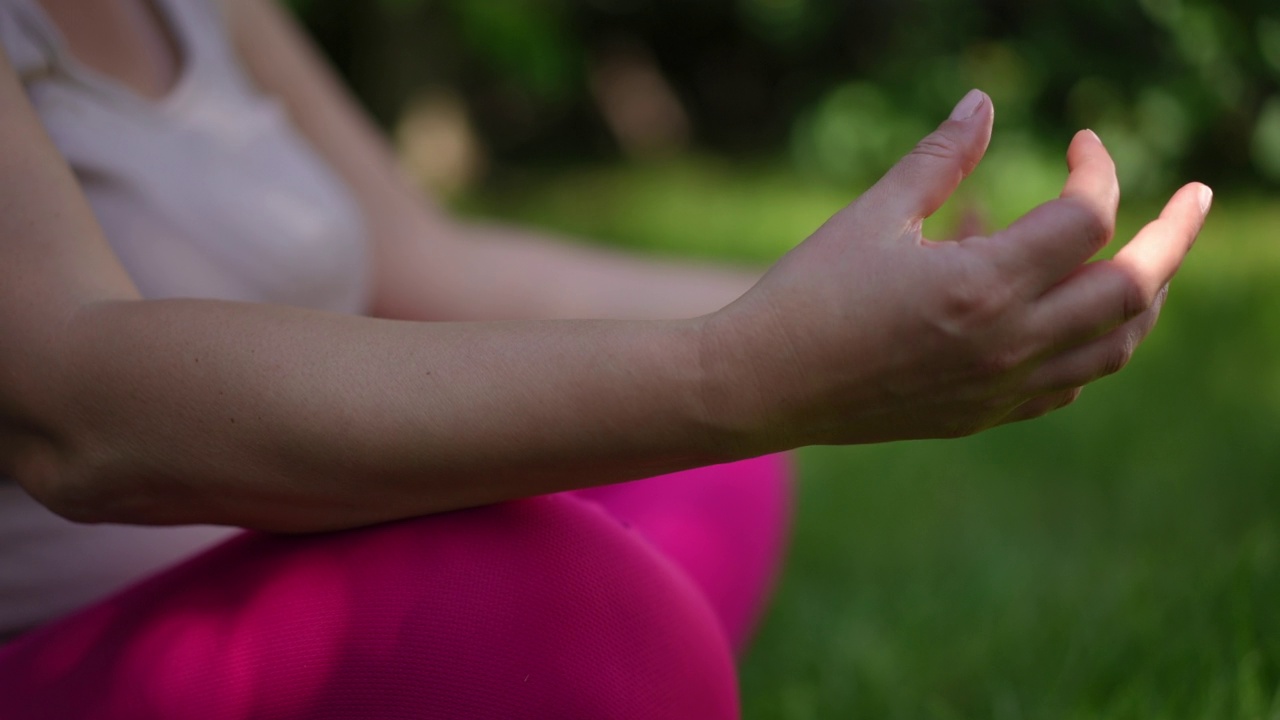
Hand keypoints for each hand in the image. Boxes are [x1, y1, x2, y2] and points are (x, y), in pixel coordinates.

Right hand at [701, 89, 1211, 448]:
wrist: (761, 386)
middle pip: (1133, 289)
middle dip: (1174, 237)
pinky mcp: (979, 416)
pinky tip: (1069, 318)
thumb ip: (939, 160)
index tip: (1081, 142)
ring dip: (1141, 298)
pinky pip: (1066, 384)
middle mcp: (1005, 343)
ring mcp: (998, 388)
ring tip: (1143, 261)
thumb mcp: (873, 216)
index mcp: (981, 285)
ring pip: (1113, 348)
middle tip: (1191, 200)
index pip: (1087, 220)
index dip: (1098, 170)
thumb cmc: (807, 294)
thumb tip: (981, 104)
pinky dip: (1091, 347)